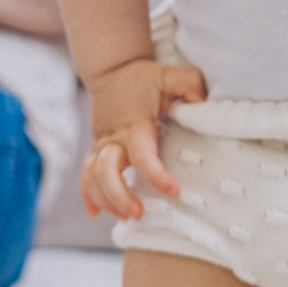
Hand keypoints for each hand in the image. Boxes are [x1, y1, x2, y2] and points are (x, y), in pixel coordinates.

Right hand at [79, 57, 208, 220]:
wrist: (110, 70)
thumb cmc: (144, 77)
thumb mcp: (170, 74)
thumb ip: (189, 84)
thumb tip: (202, 102)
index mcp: (134, 124)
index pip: (142, 155)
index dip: (156, 176)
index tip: (174, 191)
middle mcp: (114, 137)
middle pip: (105, 171)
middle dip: (119, 195)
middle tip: (139, 212)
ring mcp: (101, 144)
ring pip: (92, 177)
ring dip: (106, 200)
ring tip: (127, 216)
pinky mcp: (96, 149)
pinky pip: (85, 176)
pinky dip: (88, 195)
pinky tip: (95, 213)